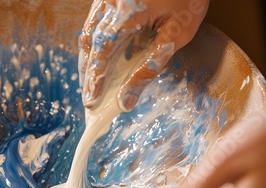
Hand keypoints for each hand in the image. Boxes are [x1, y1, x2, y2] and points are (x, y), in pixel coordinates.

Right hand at [79, 0, 208, 110]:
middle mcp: (110, 2)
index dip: (96, 77)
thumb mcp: (177, 33)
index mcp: (128, 11)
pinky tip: (98, 58)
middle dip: (89, 73)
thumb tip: (128, 98)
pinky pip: (94, 22)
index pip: (104, 50)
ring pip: (88, 33)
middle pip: (90, 43)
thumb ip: (151, 65)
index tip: (92, 99)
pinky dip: (94, 44)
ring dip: (88, 60)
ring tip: (90, 82)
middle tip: (89, 98)